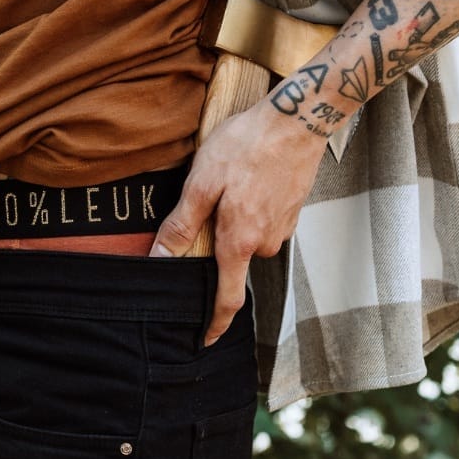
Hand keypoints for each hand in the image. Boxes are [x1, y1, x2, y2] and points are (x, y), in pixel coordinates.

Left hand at [151, 98, 328, 345]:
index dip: (215, 323)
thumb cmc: (245, 146)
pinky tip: (246, 178)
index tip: (205, 340)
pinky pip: (262, 220)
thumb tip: (160, 259)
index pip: (228, 298)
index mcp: (240, 241)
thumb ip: (182, 226)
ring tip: (228, 181)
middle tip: (208, 201)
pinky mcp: (292, 211)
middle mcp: (265, 242)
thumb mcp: (201, 183)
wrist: (298, 118)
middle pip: (232, 259)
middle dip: (216, 242)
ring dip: (233, 220)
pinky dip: (249, 207)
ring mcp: (283, 227)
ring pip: (247, 236)